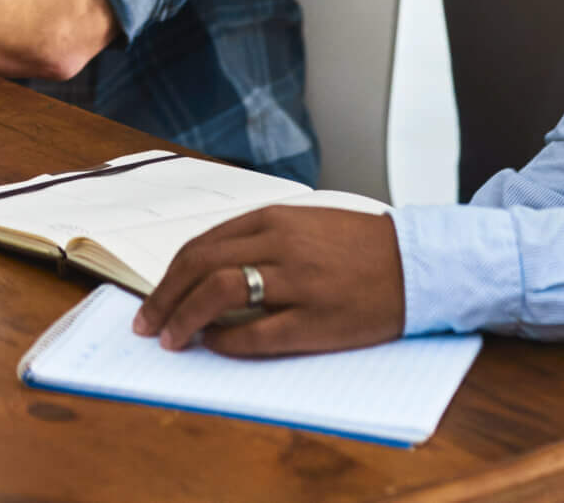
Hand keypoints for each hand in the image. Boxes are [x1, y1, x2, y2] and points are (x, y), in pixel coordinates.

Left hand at [132, 207, 405, 356]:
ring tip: (172, 339)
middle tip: (146, 323)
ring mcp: (297, 282)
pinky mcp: (314, 320)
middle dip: (164, 298)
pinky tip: (214, 345)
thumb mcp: (304, 225)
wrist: (417, 264)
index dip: (169, 275)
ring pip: (219, 294)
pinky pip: (256, 334)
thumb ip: (259, 239)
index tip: (152, 297)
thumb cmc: (358, 246)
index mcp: (274, 218)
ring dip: (185, 318)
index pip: (202, 244)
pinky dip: (226, 342)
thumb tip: (206, 269)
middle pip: (200, 266)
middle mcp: (280, 245)